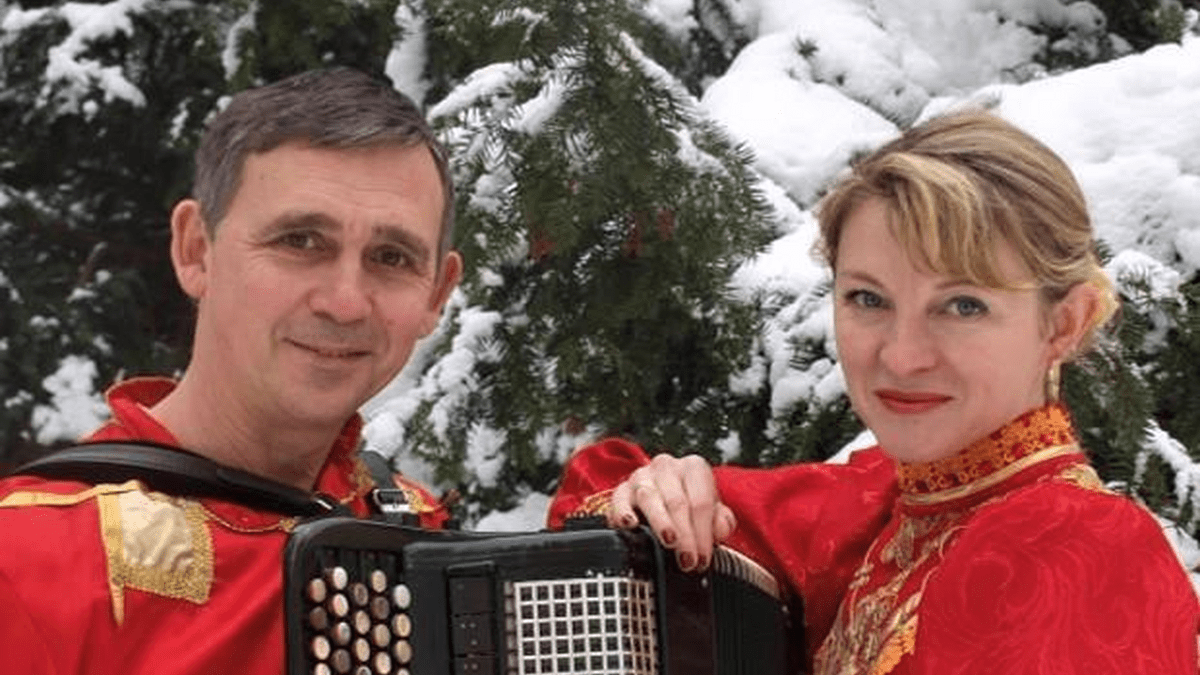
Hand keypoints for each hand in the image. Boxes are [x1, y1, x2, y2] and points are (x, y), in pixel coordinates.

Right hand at [607, 453, 736, 572]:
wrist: (664, 501)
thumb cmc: (691, 509)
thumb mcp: (712, 513)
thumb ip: (721, 521)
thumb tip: (720, 529)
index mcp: (693, 468)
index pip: (701, 502)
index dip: (703, 533)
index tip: (703, 559)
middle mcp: (666, 467)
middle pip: (677, 502)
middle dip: (685, 535)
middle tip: (688, 561)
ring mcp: (641, 476)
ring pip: (650, 498)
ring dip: (661, 524)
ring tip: (669, 543)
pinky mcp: (620, 490)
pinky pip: (618, 500)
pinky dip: (623, 512)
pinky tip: (630, 525)